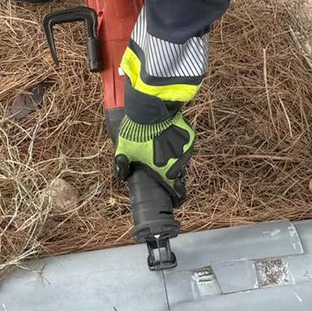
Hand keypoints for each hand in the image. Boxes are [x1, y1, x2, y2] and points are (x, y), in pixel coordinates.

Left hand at [114, 85, 193, 205]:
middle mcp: (178, 163)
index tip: (177, 200)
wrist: (150, 110)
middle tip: (161, 164)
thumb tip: (121, 177)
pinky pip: (185, 144)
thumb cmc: (136, 133)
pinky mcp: (190, 136)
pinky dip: (179, 144)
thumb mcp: (124, 152)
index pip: (177, 191)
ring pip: (182, 158)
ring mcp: (186, 149)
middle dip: (171, 172)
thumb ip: (122, 167)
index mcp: (164, 171)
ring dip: (176, 157)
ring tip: (163, 148)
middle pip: (178, 173)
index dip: (177, 197)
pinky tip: (169, 136)